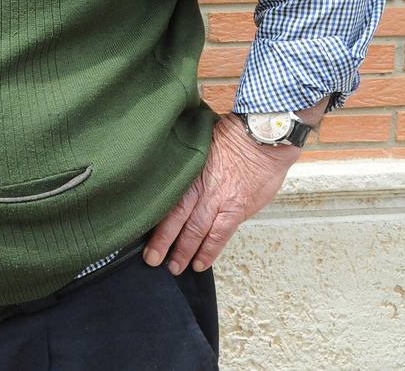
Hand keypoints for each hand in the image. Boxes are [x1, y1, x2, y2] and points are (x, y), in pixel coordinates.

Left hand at [143, 115, 297, 274]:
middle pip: (174, 219)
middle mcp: (198, 188)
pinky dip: (208, 250)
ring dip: (183, 251)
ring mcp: (217, 200)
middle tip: (152, 260)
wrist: (262, 138)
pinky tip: (199, 263)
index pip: (165, 200)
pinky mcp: (236, 209)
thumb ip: (190, 167)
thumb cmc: (234, 137)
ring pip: (194, 230)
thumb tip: (178, 180)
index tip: (142, 233)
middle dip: (162, 242)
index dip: (154, 219)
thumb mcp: (201, 146)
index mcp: (187, 172)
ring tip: (173, 267)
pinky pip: (219, 235)